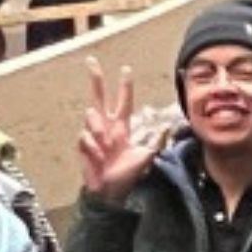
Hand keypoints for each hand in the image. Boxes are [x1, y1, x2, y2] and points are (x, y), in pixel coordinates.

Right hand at [78, 59, 170, 203]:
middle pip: (99, 97)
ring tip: (106, 146)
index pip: (123, 101)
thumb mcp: (146, 156)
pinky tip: (99, 158)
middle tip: (92, 60)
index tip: (126, 69)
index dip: (124, 86)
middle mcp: (107, 126)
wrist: (111, 191)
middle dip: (96, 79)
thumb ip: (155, 140)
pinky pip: (85, 137)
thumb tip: (167, 125)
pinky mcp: (83, 144)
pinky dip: (94, 148)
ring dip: (99, 129)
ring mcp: (93, 134)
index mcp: (122, 127)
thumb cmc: (127, 174)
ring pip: (91, 115)